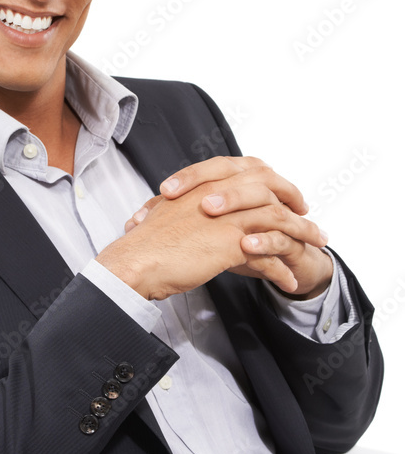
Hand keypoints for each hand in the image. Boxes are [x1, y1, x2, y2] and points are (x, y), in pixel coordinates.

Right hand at [97, 156, 330, 300]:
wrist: (135, 262)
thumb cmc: (142, 244)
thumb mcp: (163, 215)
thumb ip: (179, 208)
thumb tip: (176, 210)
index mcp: (204, 184)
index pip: (248, 171)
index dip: (269, 181)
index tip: (281, 194)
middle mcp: (219, 194)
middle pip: (270, 188)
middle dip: (294, 201)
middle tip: (308, 215)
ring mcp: (228, 217)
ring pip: (278, 220)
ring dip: (302, 234)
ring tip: (317, 246)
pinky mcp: (233, 243)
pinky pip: (270, 254)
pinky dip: (282, 269)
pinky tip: (289, 282)